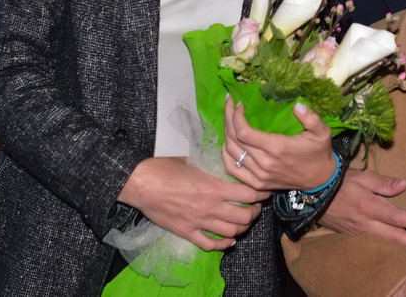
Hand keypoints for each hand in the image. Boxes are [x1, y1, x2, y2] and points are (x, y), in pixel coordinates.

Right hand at [117, 157, 266, 251]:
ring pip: (231, 232)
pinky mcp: (187, 232)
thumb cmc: (165, 168)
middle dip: (255, 213)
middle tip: (256, 207)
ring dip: (242, 228)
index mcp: (214, 187)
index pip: (249, 194)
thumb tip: (221, 163)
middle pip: (244, 217)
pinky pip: (210, 244)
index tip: (264, 191)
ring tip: (244, 221)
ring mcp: (200, 222)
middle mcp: (211, 207)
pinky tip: (228, 240)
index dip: (261, 194)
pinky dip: (223, 244)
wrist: (141, 184)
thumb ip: (211, 167)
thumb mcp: (193, 161)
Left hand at [221, 96, 334, 190]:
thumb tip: (297, 105)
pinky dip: (226, 154)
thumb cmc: (318, 152)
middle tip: (229, 104)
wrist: (319, 179)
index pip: (244, 132)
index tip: (240, 103)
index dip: (236, 116)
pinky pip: (232, 169)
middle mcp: (264, 163)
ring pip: (230, 153)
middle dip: (228, 118)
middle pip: (234, 140)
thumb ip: (311, 117)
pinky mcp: (256, 183)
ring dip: (226, 134)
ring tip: (229, 118)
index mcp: (277, 148)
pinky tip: (228, 142)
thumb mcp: (322, 132)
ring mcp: (258, 175)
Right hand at [319, 168, 405, 258]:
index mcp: (370, 206)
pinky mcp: (355, 237)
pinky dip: (393, 249)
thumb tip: (404, 185)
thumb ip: (383, 182)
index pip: (397, 217)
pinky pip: (378, 245)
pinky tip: (403, 251)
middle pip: (397, 237)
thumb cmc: (341, 181)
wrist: (317, 194)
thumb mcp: (362, 176)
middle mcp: (368, 223)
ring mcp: (361, 233)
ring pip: (389, 244)